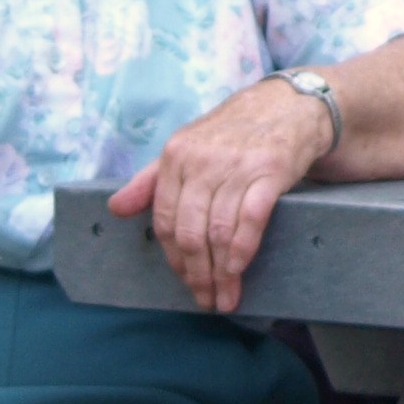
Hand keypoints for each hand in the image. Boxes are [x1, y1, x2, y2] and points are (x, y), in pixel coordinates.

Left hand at [108, 72, 341, 309]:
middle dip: (197, 274)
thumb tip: (114, 209)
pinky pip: (251, 219)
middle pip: (191, 232)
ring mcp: (237, 165)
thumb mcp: (186, 148)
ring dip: (221, 272)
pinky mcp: (270, 170)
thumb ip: (150, 180)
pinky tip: (239, 270)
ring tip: (225, 296)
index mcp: (175, 155)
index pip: (165, 220)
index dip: (173, 258)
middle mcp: (203, 160)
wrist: (289, 104)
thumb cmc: (233, 133)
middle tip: (205, 299)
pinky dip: (243, 250)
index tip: (184, 281)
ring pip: (219, 232)